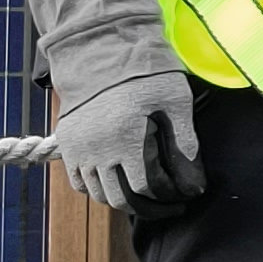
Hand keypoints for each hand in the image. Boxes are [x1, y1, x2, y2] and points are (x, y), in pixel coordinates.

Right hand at [58, 71, 204, 219]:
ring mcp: (78, 149)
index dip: (167, 197)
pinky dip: (97, 190)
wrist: (102, 52)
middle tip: (170, 207)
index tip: (184, 198)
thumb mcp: (174, 99)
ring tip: (147, 198)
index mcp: (125, 139)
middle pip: (121, 199)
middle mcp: (98, 150)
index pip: (146, 187)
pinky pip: (78, 182)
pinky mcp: (67, 144)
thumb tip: (195, 181)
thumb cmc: (145, 73)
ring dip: (124, 201)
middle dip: (150, 209)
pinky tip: (118, 186)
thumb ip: (184, 140)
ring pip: (99, 194)